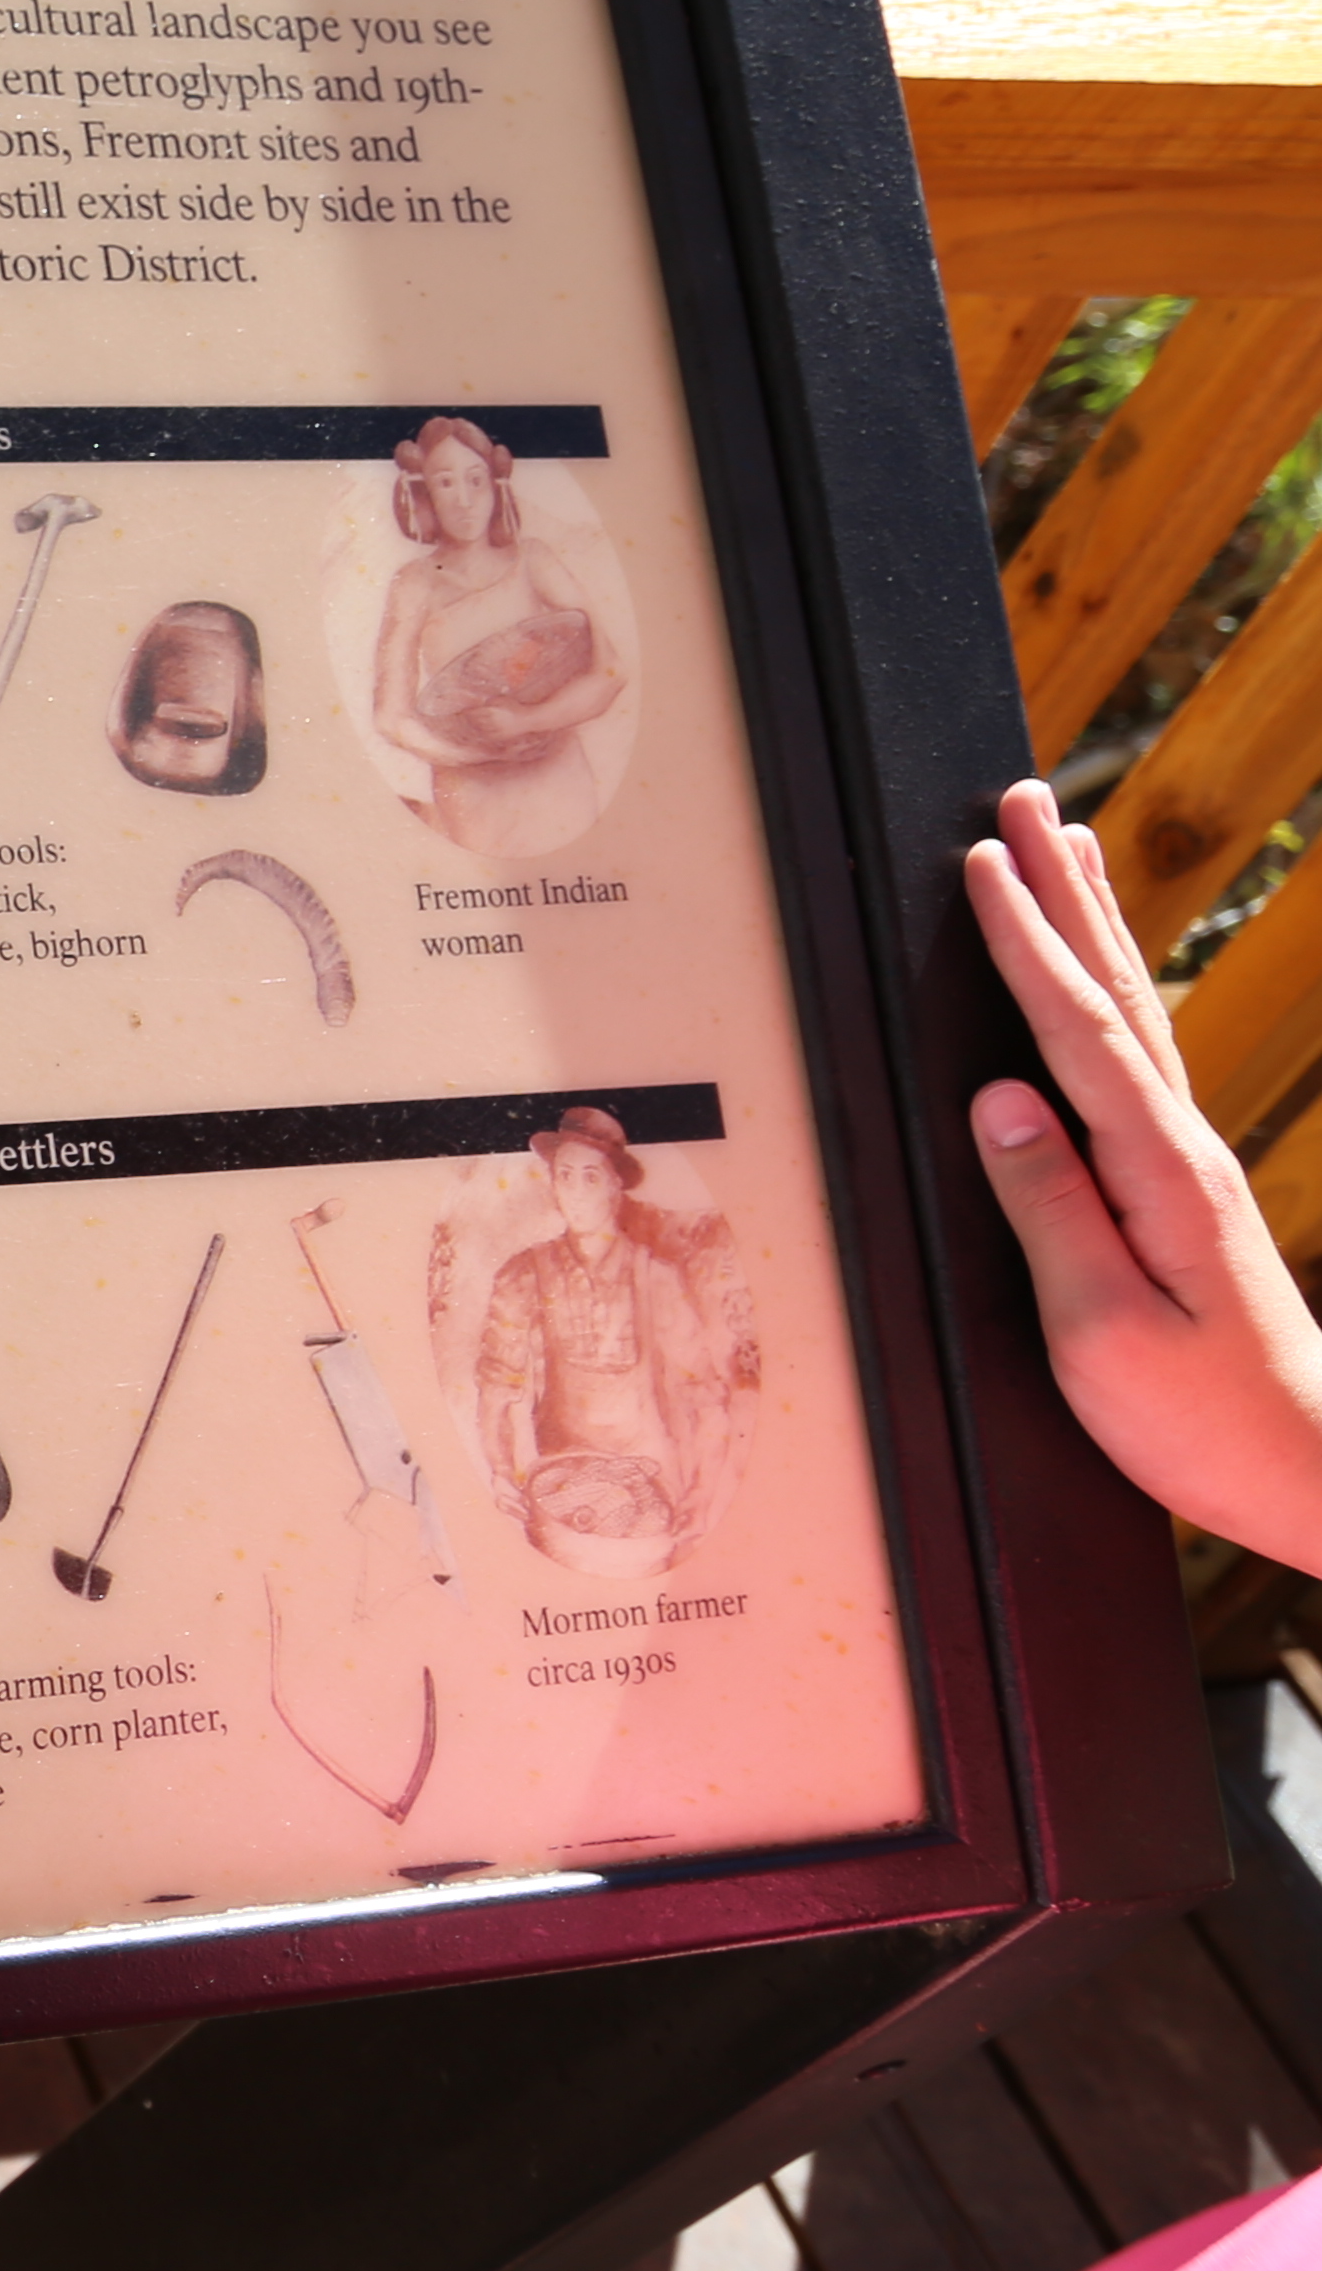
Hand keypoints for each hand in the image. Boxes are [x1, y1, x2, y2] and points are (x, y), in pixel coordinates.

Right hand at [965, 779, 1321, 1570]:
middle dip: (1063, 891)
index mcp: (1158, 1173)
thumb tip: (997, 1102)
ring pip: (1135, 1012)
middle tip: (1024, 801)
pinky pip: (1140, 1058)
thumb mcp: (1104, 1330)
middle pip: (1115, 991)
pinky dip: (1112, 993)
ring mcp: (1191, 1166)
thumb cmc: (1206, 1420)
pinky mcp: (1186, 1192)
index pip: (1075, 1032)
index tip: (981, 863)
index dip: (1023, 943)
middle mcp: (1183, 1150)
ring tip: (1067, 846)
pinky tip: (1100, 980)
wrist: (1315, 1470)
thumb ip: (1048, 1209)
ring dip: (1094, 923)